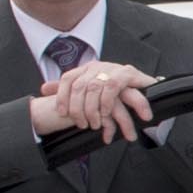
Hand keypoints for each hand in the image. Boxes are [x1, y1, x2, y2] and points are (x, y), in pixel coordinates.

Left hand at [30, 59, 154, 142]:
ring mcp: (113, 68)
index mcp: (88, 69)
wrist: (150, 93)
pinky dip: (107, 102)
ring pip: (93, 88)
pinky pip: (112, 86)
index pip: (67, 79)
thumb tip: (43, 89)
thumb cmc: (120, 98)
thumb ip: (69, 91)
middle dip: (78, 109)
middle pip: (78, 86)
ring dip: (93, 109)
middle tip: (83, 125)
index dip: (61, 97)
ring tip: (96, 124)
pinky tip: (107, 113)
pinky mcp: (128, 73)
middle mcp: (98, 66)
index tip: (62, 114)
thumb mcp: (92, 96)